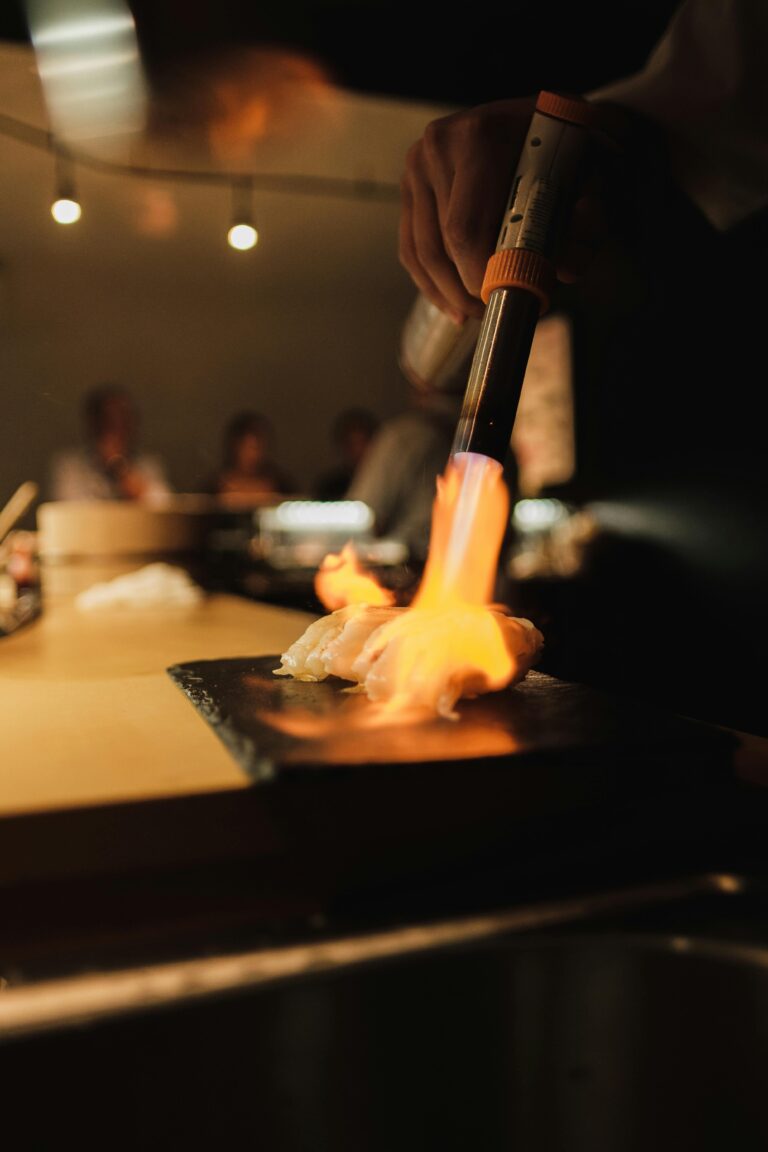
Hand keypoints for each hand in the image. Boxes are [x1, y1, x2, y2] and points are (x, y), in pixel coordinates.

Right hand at [399, 97, 609, 322]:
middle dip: (467, 289)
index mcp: (482, 137)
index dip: (478, 276)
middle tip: (495, 311)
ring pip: (422, 252)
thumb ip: (589, 222)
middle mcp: (440, 145)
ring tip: (478, 312)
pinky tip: (454, 304)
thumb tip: (564, 269)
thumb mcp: (594, 181)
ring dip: (448, 292)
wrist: (550, 122)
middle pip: (441, 246)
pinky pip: (411, 248)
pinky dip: (430, 282)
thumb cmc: (571, 153)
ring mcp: (418, 163)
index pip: (465, 229)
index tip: (501, 298)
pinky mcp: (410, 184)